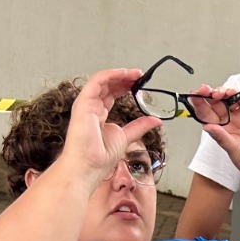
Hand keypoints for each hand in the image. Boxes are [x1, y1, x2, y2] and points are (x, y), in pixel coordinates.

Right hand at [63, 69, 160, 185]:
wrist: (89, 166)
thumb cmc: (99, 157)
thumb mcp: (126, 136)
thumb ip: (139, 126)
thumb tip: (155, 120)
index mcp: (98, 115)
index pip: (111, 94)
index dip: (125, 86)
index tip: (139, 83)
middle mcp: (91, 107)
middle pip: (107, 86)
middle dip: (124, 78)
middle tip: (140, 75)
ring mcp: (86, 104)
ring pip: (102, 81)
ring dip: (119, 74)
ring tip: (135, 73)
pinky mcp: (84, 103)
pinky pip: (97, 82)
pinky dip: (111, 75)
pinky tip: (124, 74)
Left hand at [198, 87, 239, 185]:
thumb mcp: (233, 150)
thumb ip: (221, 137)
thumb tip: (207, 127)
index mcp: (221, 131)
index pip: (207, 115)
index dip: (200, 105)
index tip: (194, 97)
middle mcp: (230, 122)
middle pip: (215, 104)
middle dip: (208, 94)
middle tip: (204, 90)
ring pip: (228, 99)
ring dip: (222, 92)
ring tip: (218, 93)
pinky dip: (237, 93)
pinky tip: (231, 92)